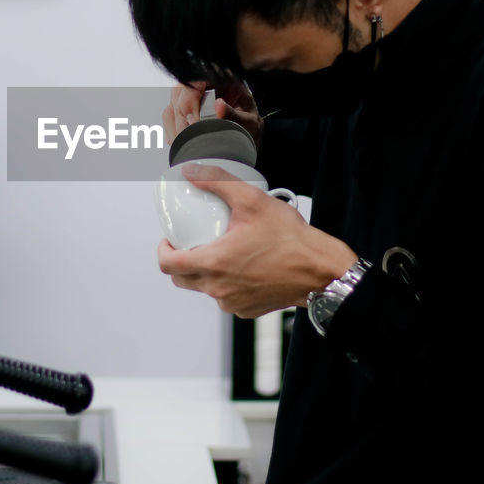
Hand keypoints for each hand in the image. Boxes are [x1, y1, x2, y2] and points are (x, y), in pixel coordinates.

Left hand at [157, 163, 356, 317]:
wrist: (320, 270)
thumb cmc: (291, 240)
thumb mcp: (252, 200)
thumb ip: (218, 181)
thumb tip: (192, 172)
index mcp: (214, 264)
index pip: (168, 265)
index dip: (162, 250)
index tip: (169, 240)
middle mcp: (219, 289)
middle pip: (181, 280)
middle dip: (180, 261)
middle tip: (192, 244)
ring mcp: (233, 303)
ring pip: (205, 289)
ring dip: (206, 273)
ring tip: (222, 252)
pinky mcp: (247, 311)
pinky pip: (226, 298)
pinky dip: (227, 284)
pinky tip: (242, 268)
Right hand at [161, 80, 262, 146]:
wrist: (248, 134)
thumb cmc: (250, 125)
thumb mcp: (249, 121)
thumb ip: (235, 114)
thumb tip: (218, 106)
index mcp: (221, 78)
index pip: (196, 80)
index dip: (190, 100)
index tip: (195, 122)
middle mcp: (203, 83)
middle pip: (179, 92)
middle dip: (182, 116)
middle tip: (192, 136)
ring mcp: (191, 96)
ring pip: (172, 104)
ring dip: (177, 125)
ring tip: (191, 141)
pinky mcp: (184, 109)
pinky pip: (170, 117)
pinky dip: (174, 131)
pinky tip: (187, 141)